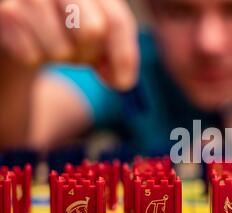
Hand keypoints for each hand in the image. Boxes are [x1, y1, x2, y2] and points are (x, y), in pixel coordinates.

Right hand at [0, 0, 138, 89]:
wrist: (17, 22)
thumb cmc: (63, 25)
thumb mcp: (94, 32)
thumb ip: (115, 51)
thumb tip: (122, 81)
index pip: (116, 22)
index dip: (124, 56)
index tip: (123, 84)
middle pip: (92, 32)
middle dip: (88, 53)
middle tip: (80, 54)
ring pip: (61, 50)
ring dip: (59, 56)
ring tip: (52, 42)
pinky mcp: (4, 13)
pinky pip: (31, 56)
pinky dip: (34, 58)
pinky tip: (30, 42)